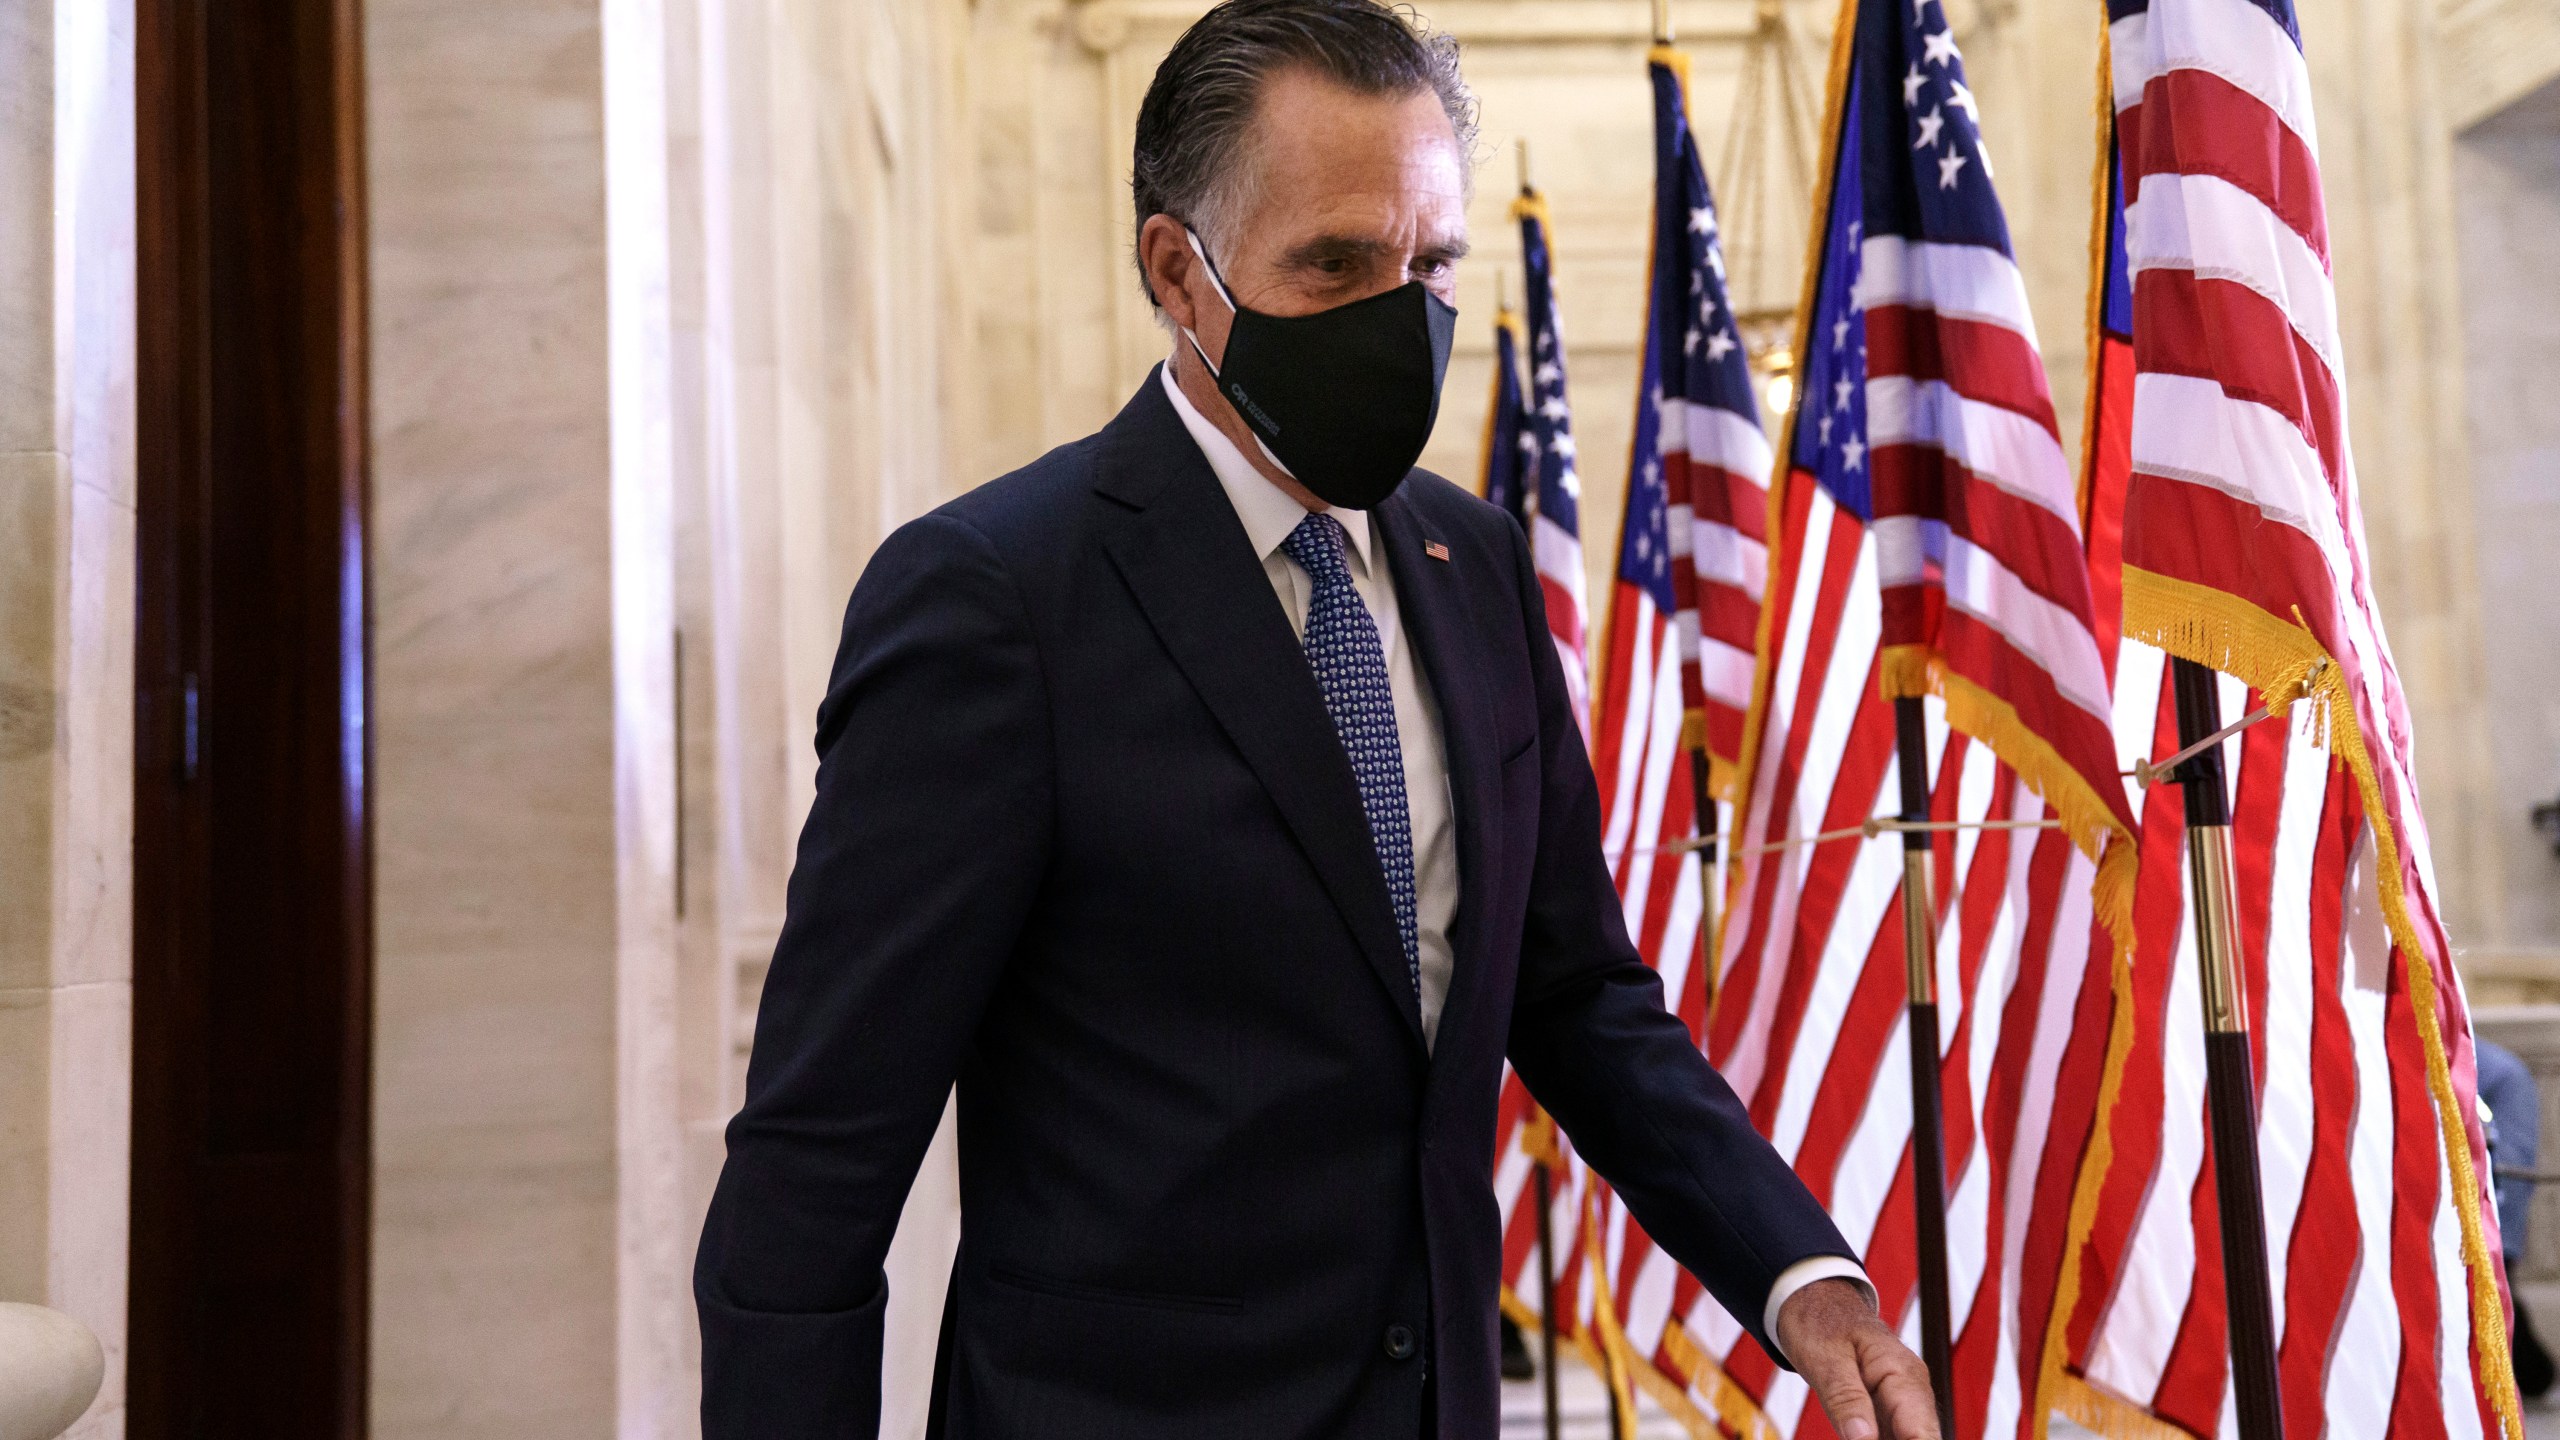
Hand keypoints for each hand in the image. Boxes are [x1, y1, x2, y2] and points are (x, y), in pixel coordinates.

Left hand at [1774, 1277, 1940, 1439]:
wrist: (1816, 1301)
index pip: (1921, 1432)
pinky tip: (1853, 1434)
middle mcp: (1912, 1391)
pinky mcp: (1886, 1410)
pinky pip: (1890, 1436)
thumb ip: (1845, 1399)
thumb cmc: (1820, 1322)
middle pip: (1919, 1438)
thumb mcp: (1824, 1359)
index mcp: (1903, 1374)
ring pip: (1905, 1439)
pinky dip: (1875, 1438)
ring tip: (1851, 1428)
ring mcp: (1901, 1401)